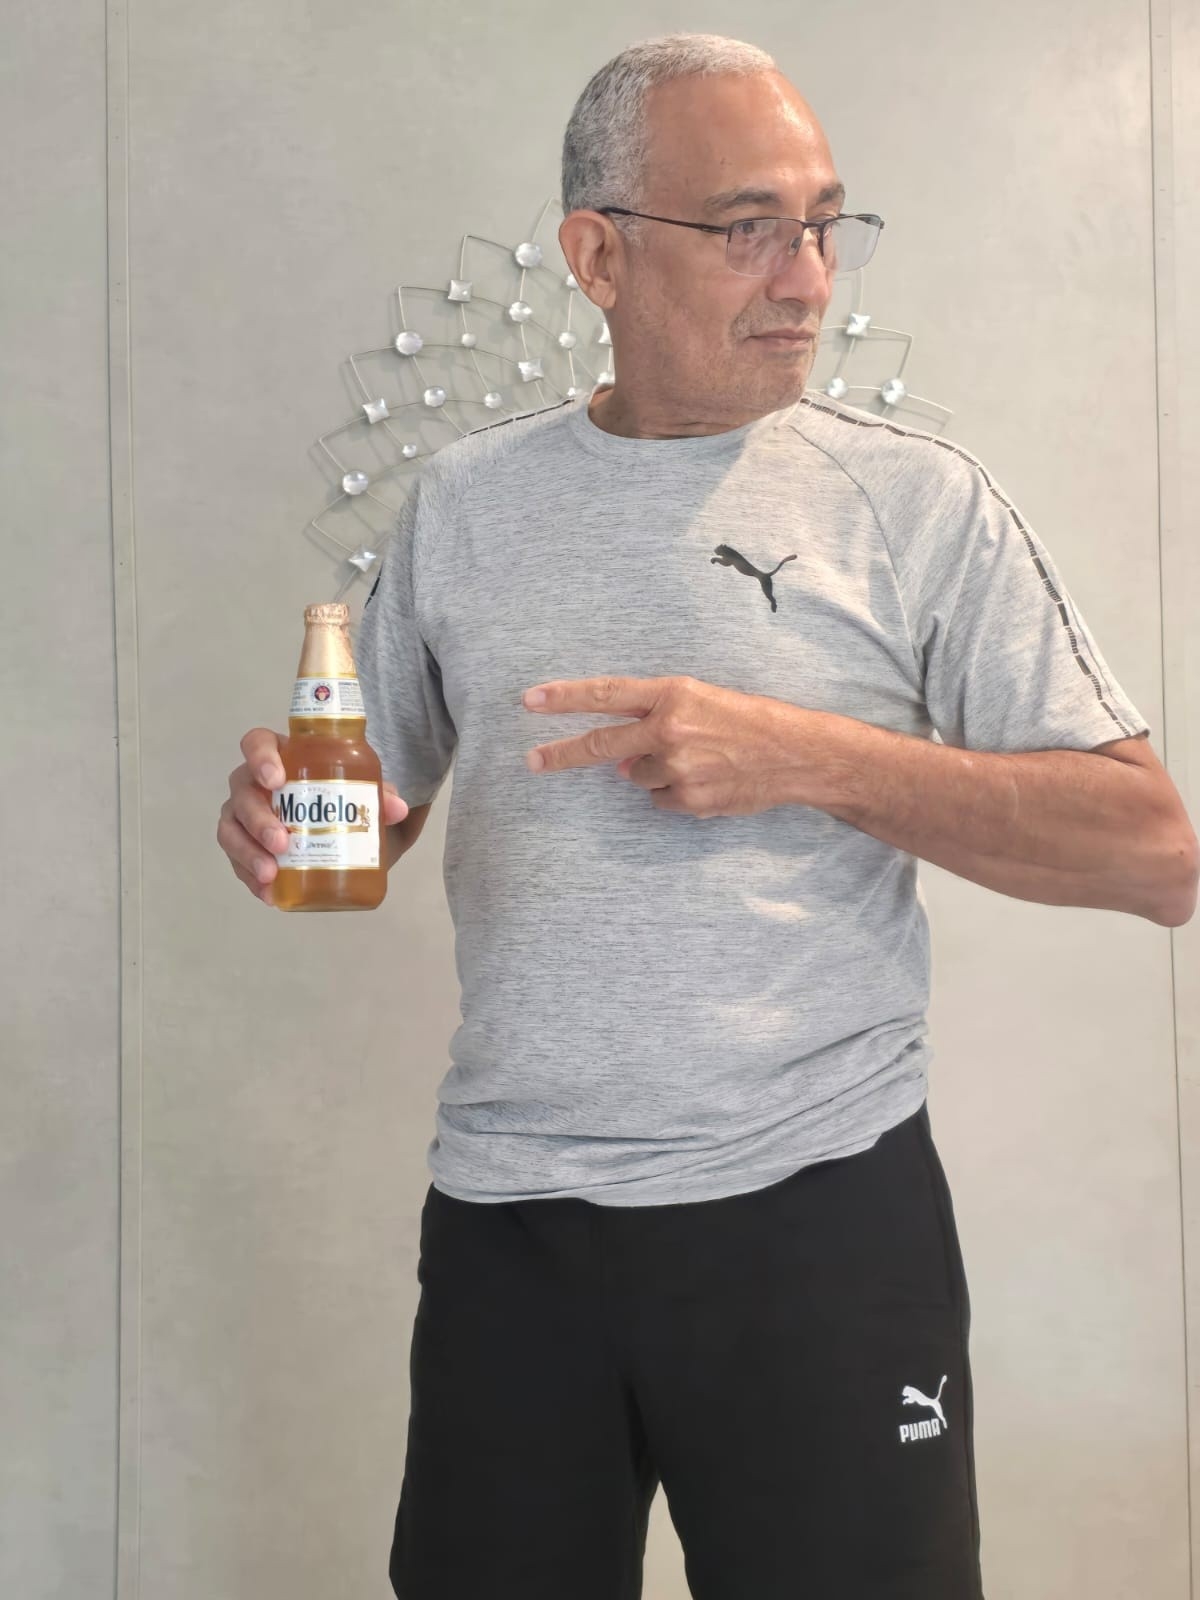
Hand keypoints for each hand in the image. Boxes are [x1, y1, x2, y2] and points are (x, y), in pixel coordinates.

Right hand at [217, 727, 409, 904]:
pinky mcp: (245, 847)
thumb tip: (397, 808)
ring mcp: (244, 816)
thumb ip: (380, 796)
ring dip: (248, 853)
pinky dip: (251, 879)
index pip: (257, 743)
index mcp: (281, 757)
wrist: (343, 830)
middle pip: (242, 792)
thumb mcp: (364, 794)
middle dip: (259, 819)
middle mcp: (254, 784)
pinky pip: (238, 861)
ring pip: (231, 829)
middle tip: (282, 842)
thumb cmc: (343, 798)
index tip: (276, 781)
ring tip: (271, 874)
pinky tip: (269, 895)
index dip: (260, 758)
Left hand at [521, 674, 830, 818]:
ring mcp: (678, 767)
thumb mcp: (704, 701)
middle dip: (563, 753)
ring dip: (655, 772)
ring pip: (636, 776)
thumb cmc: (751, 721)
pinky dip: (675, 794)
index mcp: (674, 694)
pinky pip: (660, 800)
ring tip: (698, 761)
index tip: (530, 700)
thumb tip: (621, 759)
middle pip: (601, 744)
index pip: (607, 694)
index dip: (565, 698)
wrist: (797, 754)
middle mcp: (670, 729)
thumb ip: (656, 720)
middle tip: (533, 761)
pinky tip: (706, 780)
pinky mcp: (689, 799)